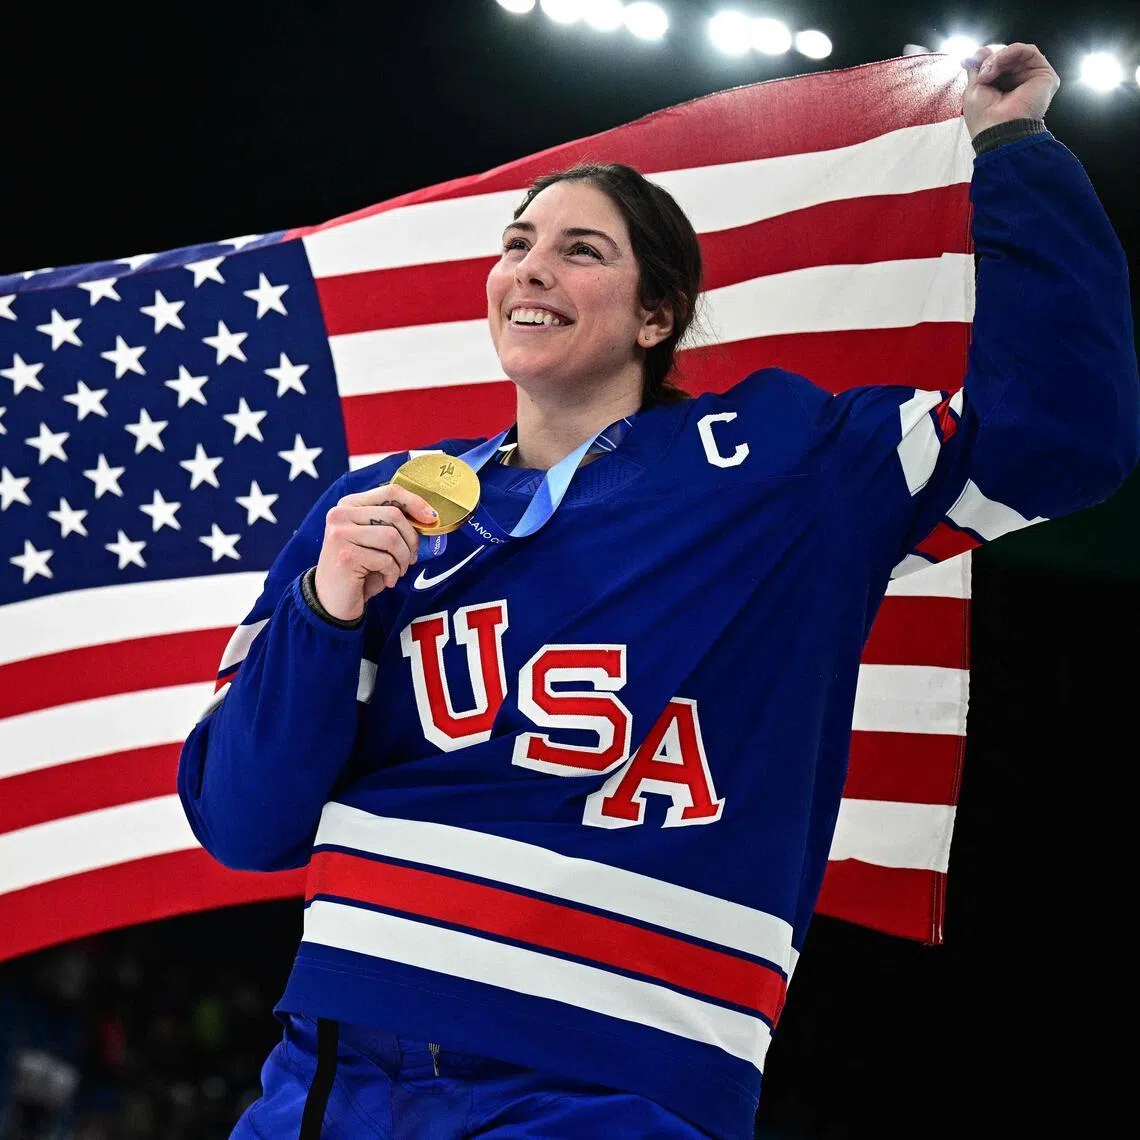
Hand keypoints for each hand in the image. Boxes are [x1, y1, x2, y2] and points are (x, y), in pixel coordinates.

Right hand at [313, 485, 437, 621]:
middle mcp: (340, 514)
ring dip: (403, 559)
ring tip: (398, 571)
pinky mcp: (346, 555)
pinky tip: (387, 580)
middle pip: (394, 515)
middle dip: (411, 539)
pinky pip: (385, 560)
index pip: (389, 492)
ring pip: (392, 537)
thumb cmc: (360, 570)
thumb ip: (393, 525)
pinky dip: (393, 573)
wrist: (333, 602)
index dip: (415, 503)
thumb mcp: (376, 542)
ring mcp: (340, 534)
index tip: (431, 518)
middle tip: (411, 558)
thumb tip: (428, 517)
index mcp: (349, 505)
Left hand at [961, 42, 1060, 139]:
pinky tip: (1001, 61)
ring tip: (989, 73)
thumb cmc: (984, 118)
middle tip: (982, 73)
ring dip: (999, 58)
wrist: (997, 130)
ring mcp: (1032, 78)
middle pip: (1006, 57)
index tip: (974, 60)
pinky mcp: (1044, 75)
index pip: (997, 63)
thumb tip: (979, 51)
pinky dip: (1013, 51)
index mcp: (1003, 88)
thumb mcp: (973, 88)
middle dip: (990, 60)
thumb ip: (977, 68)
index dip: (986, 59)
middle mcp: (1019, 82)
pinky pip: (1029, 51)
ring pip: (1016, 53)